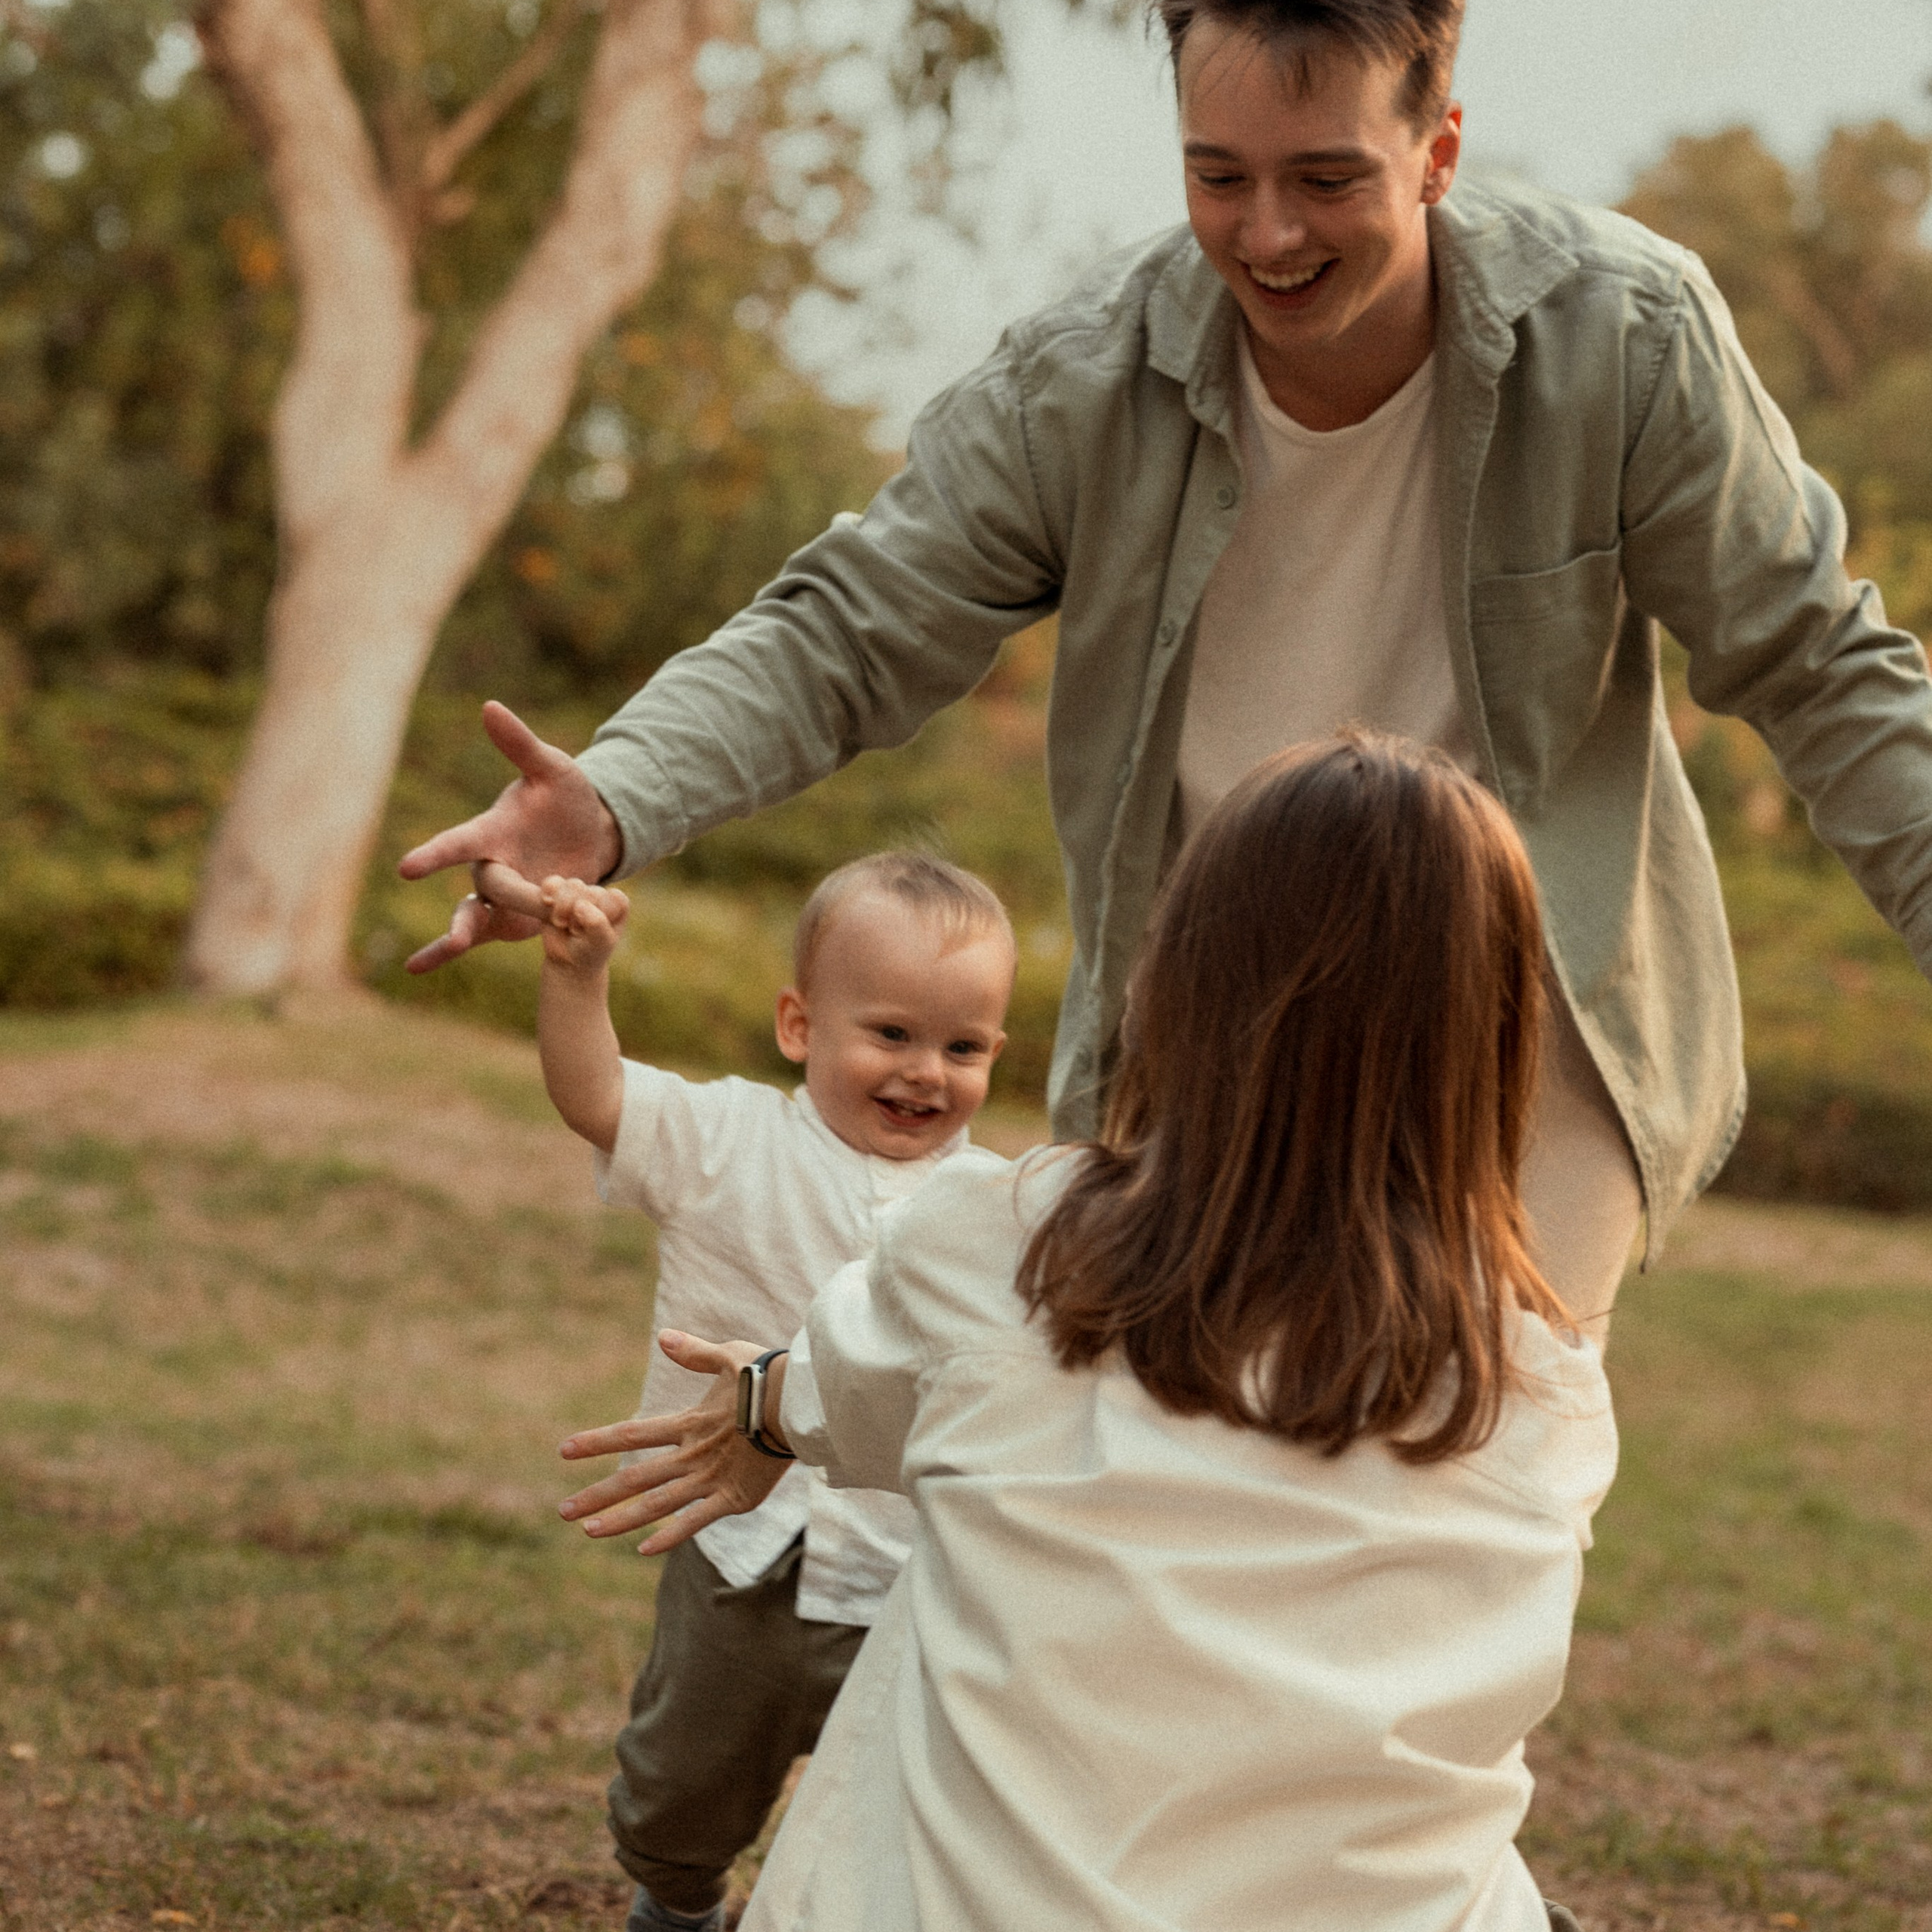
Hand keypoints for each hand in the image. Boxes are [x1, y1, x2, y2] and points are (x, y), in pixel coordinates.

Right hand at [397, 701, 622, 973]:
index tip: (407, 869)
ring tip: (451, 949)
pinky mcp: (515, 920)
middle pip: (484, 887)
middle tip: (469, 929)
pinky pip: (491, 936)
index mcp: (492, 832)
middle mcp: (489, 866)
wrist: (590, 833)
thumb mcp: (552, 769)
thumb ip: (520, 744)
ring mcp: (501, 897)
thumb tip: (489, 705)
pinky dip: (456, 950)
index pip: (460, 843)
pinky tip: (416, 967)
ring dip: (463, 934)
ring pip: (478, 917)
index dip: (436, 855)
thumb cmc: (566, 797)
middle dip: (488, 902)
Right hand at [538, 874, 629, 971]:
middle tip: (576, 932)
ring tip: (562, 924)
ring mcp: (578, 892)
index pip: (614, 898)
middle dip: (580, 915)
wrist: (567, 961)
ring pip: (572, 885)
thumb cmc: (589, 951)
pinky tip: (547, 901)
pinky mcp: (557, 894)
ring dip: (563, 906)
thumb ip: (597, 923)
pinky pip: (553, 882)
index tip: (596, 933)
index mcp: (617, 904)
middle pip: (590, 892)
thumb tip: (580, 904)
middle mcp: (600, 894)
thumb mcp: (600, 943)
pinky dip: (549, 890)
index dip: (602, 915)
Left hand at [558, 1332, 789, 1555]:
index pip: (633, 1433)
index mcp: (689, 1423)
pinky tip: (643, 1549)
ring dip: (621, 1519)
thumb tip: (663, 1337)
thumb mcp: (730, 1357)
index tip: (564, 1450)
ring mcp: (711, 1480)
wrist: (805, 1404)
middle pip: (636, 1477)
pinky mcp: (735, 1499)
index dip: (597, 1442)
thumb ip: (695, 1353)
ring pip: (657, 1504)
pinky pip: (696, 1521)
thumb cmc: (770, 1376)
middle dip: (597, 1495)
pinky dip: (670, 1535)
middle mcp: (693, 1455)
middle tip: (563, 1511)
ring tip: (587, 1532)